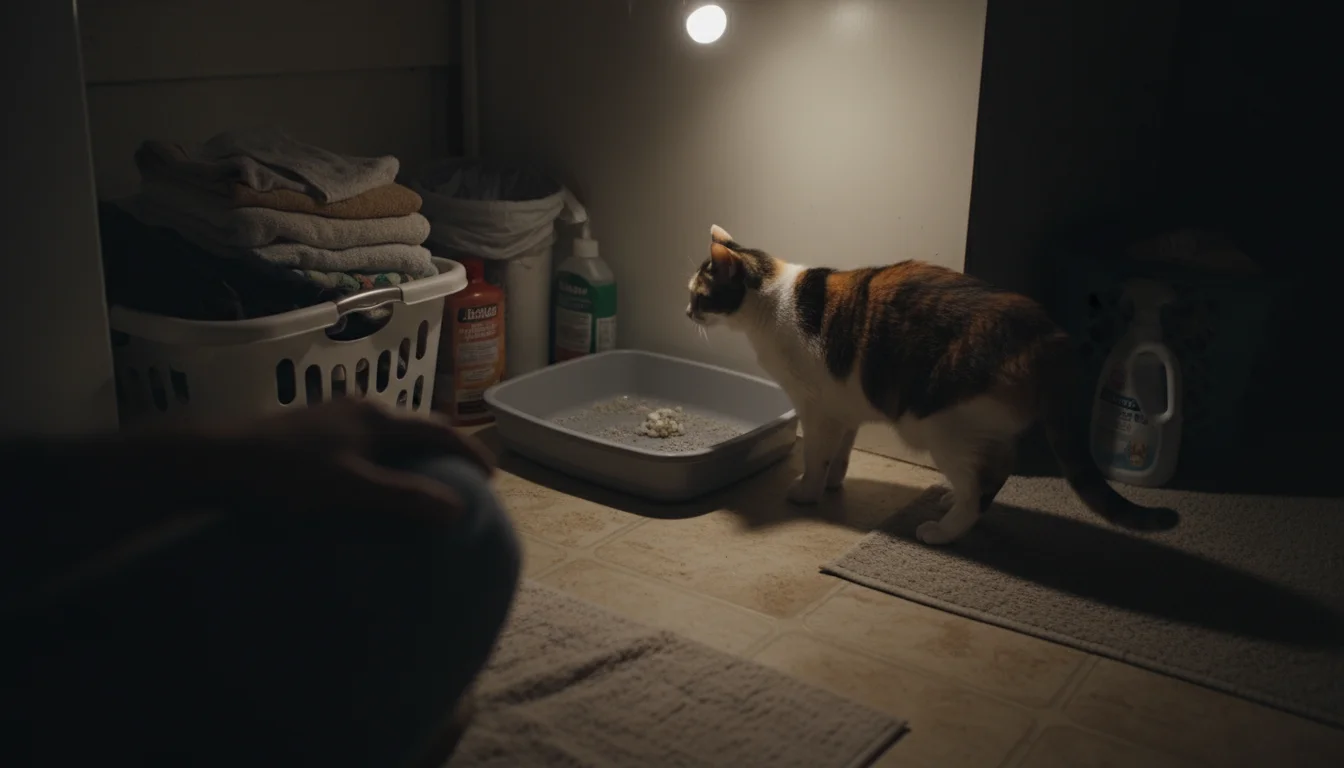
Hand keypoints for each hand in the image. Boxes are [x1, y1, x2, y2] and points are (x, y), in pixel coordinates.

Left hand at [221, 398, 494, 521]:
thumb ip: (404, 497)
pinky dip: (383, 459)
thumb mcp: (350, 489)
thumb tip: (458, 507)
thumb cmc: (285, 475)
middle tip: (461, 477)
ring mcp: (333, 418)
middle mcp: (359, 408)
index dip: (468, 451)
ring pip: (387, 434)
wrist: (217, 461)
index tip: (492, 474)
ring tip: (422, 480)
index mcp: (376, 418)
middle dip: (443, 449)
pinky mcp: (311, 432)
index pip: (438, 430)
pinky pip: (364, 443)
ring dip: (410, 454)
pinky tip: (372, 480)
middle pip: (414, 427)